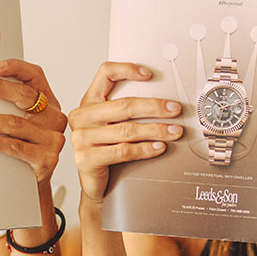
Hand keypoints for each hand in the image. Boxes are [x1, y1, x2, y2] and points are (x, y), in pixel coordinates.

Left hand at [0, 59, 68, 183]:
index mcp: (48, 102)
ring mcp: (53, 138)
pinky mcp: (47, 159)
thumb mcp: (19, 122)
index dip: (17, 67)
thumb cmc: (22, 146)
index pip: (35, 76)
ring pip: (16, 123)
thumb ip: (7, 106)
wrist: (32, 182)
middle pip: (25, 96)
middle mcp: (54, 117)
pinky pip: (17, 147)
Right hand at [67, 62, 183, 205]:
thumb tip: (166, 102)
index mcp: (89, 102)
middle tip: (175, 110)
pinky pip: (123, 151)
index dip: (127, 69)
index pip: (105, 73)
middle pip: (123, 105)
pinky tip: (159, 147)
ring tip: (174, 131)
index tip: (150, 75)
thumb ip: (127, 111)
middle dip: (154, 107)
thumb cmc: (108, 151)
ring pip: (127, 130)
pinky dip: (145, 149)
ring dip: (156, 130)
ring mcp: (81, 138)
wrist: (96, 186)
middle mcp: (82, 116)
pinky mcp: (86, 159)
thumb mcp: (113, 125)